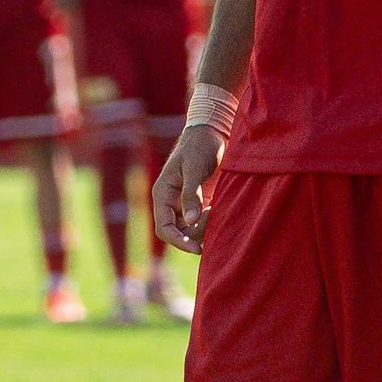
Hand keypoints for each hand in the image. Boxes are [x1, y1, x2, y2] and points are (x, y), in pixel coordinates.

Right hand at [152, 122, 224, 252]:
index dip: (178, 242)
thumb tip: (190, 221)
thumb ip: (191, 195)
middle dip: (196, 233)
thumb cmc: (200, 146)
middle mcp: (170, 202)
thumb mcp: (195, 168)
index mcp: (162, 194)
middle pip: (178, 233)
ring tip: (217, 208)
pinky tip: (219, 208)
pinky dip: (210, 222)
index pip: (164, 228)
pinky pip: (201, 222)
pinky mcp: (198, 203)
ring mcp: (184, 203)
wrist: (212, 132)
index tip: (197, 248)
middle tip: (213, 215)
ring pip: (190, 230)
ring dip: (204, 227)